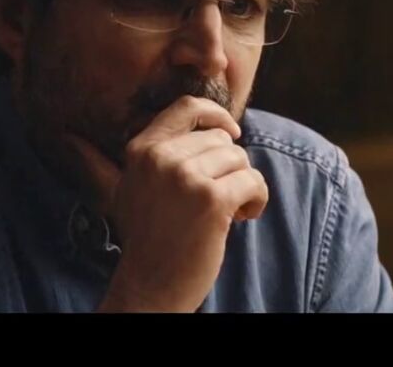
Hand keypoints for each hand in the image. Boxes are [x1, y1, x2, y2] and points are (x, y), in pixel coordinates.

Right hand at [64, 95, 268, 312]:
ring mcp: (185, 177)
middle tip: (219, 198)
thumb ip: (160, 153)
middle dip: (229, 167)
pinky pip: (253, 180)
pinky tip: (242, 217)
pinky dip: (256, 199)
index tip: (231, 133)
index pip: (186, 107)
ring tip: (228, 211)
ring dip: (243, 185)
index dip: (216, 115)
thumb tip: (211, 126)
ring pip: (239, 159)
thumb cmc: (150, 238)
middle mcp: (160, 157)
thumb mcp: (136, 184)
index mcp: (141, 149)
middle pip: (220, 139)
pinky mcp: (211, 200)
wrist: (150, 284)